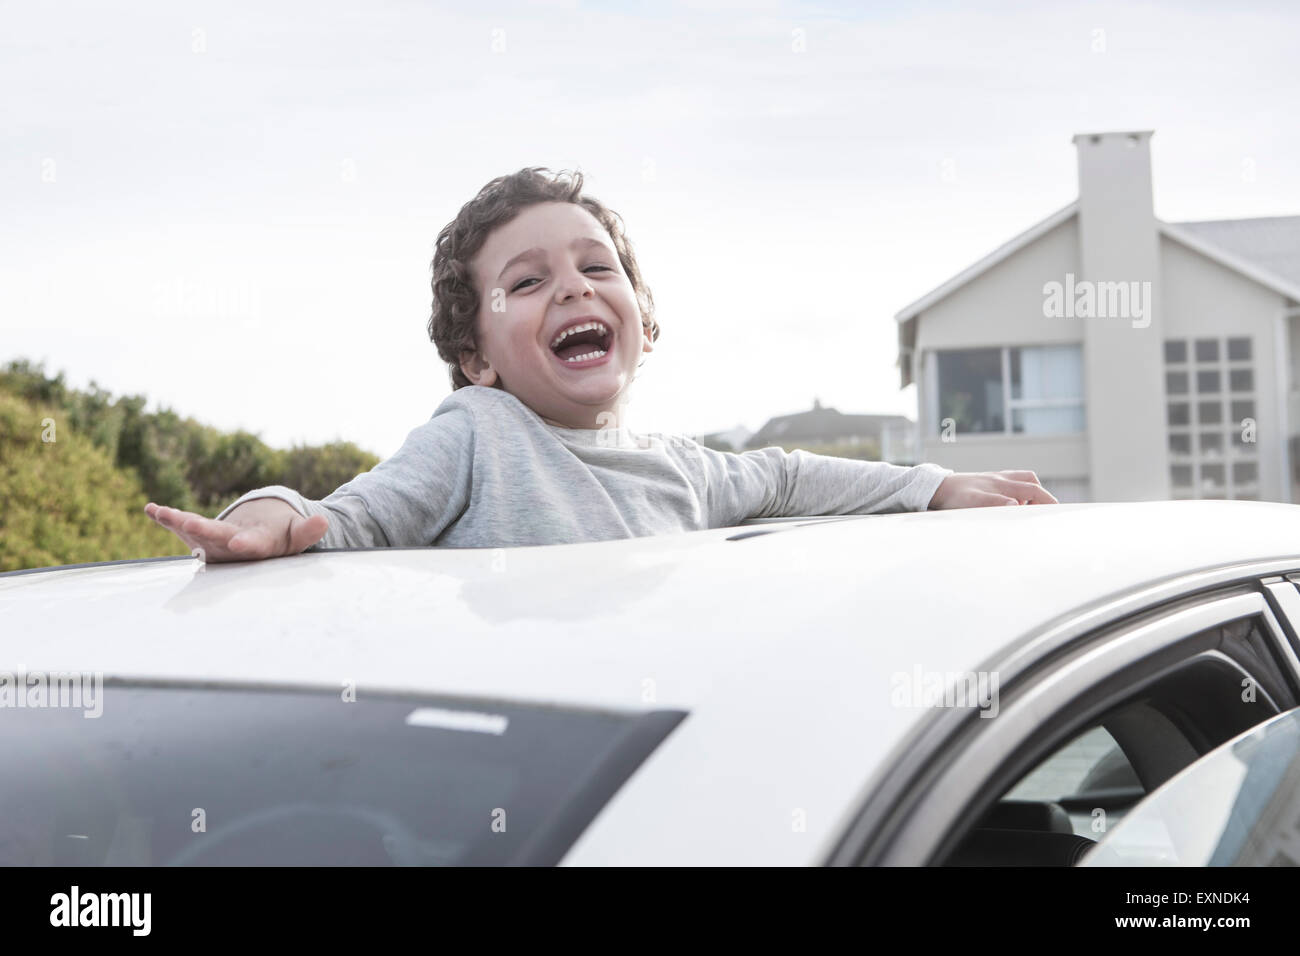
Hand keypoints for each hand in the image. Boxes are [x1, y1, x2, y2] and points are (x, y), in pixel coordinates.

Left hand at [144, 498, 328, 562]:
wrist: (260, 541)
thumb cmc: (282, 535)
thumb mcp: (298, 533)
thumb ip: (308, 530)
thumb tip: (323, 522)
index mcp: (259, 547)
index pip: (253, 546)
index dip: (245, 544)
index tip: (238, 542)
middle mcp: (232, 548)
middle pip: (216, 539)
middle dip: (202, 530)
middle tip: (188, 523)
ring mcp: (212, 543)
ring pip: (194, 533)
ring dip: (178, 522)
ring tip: (164, 513)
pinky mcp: (198, 535)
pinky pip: (180, 525)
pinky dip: (165, 517)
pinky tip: (151, 509)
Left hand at [928, 470, 1058, 508]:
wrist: (938, 487)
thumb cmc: (954, 496)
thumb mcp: (972, 502)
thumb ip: (994, 503)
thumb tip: (1016, 505)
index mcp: (1002, 484)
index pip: (1034, 491)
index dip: (1048, 501)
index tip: (1058, 513)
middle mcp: (1002, 479)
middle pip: (1033, 485)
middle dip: (1045, 498)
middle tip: (1050, 514)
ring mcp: (997, 478)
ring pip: (1025, 480)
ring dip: (1033, 493)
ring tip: (1031, 509)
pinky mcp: (991, 480)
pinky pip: (1014, 482)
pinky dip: (1021, 491)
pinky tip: (1014, 503)